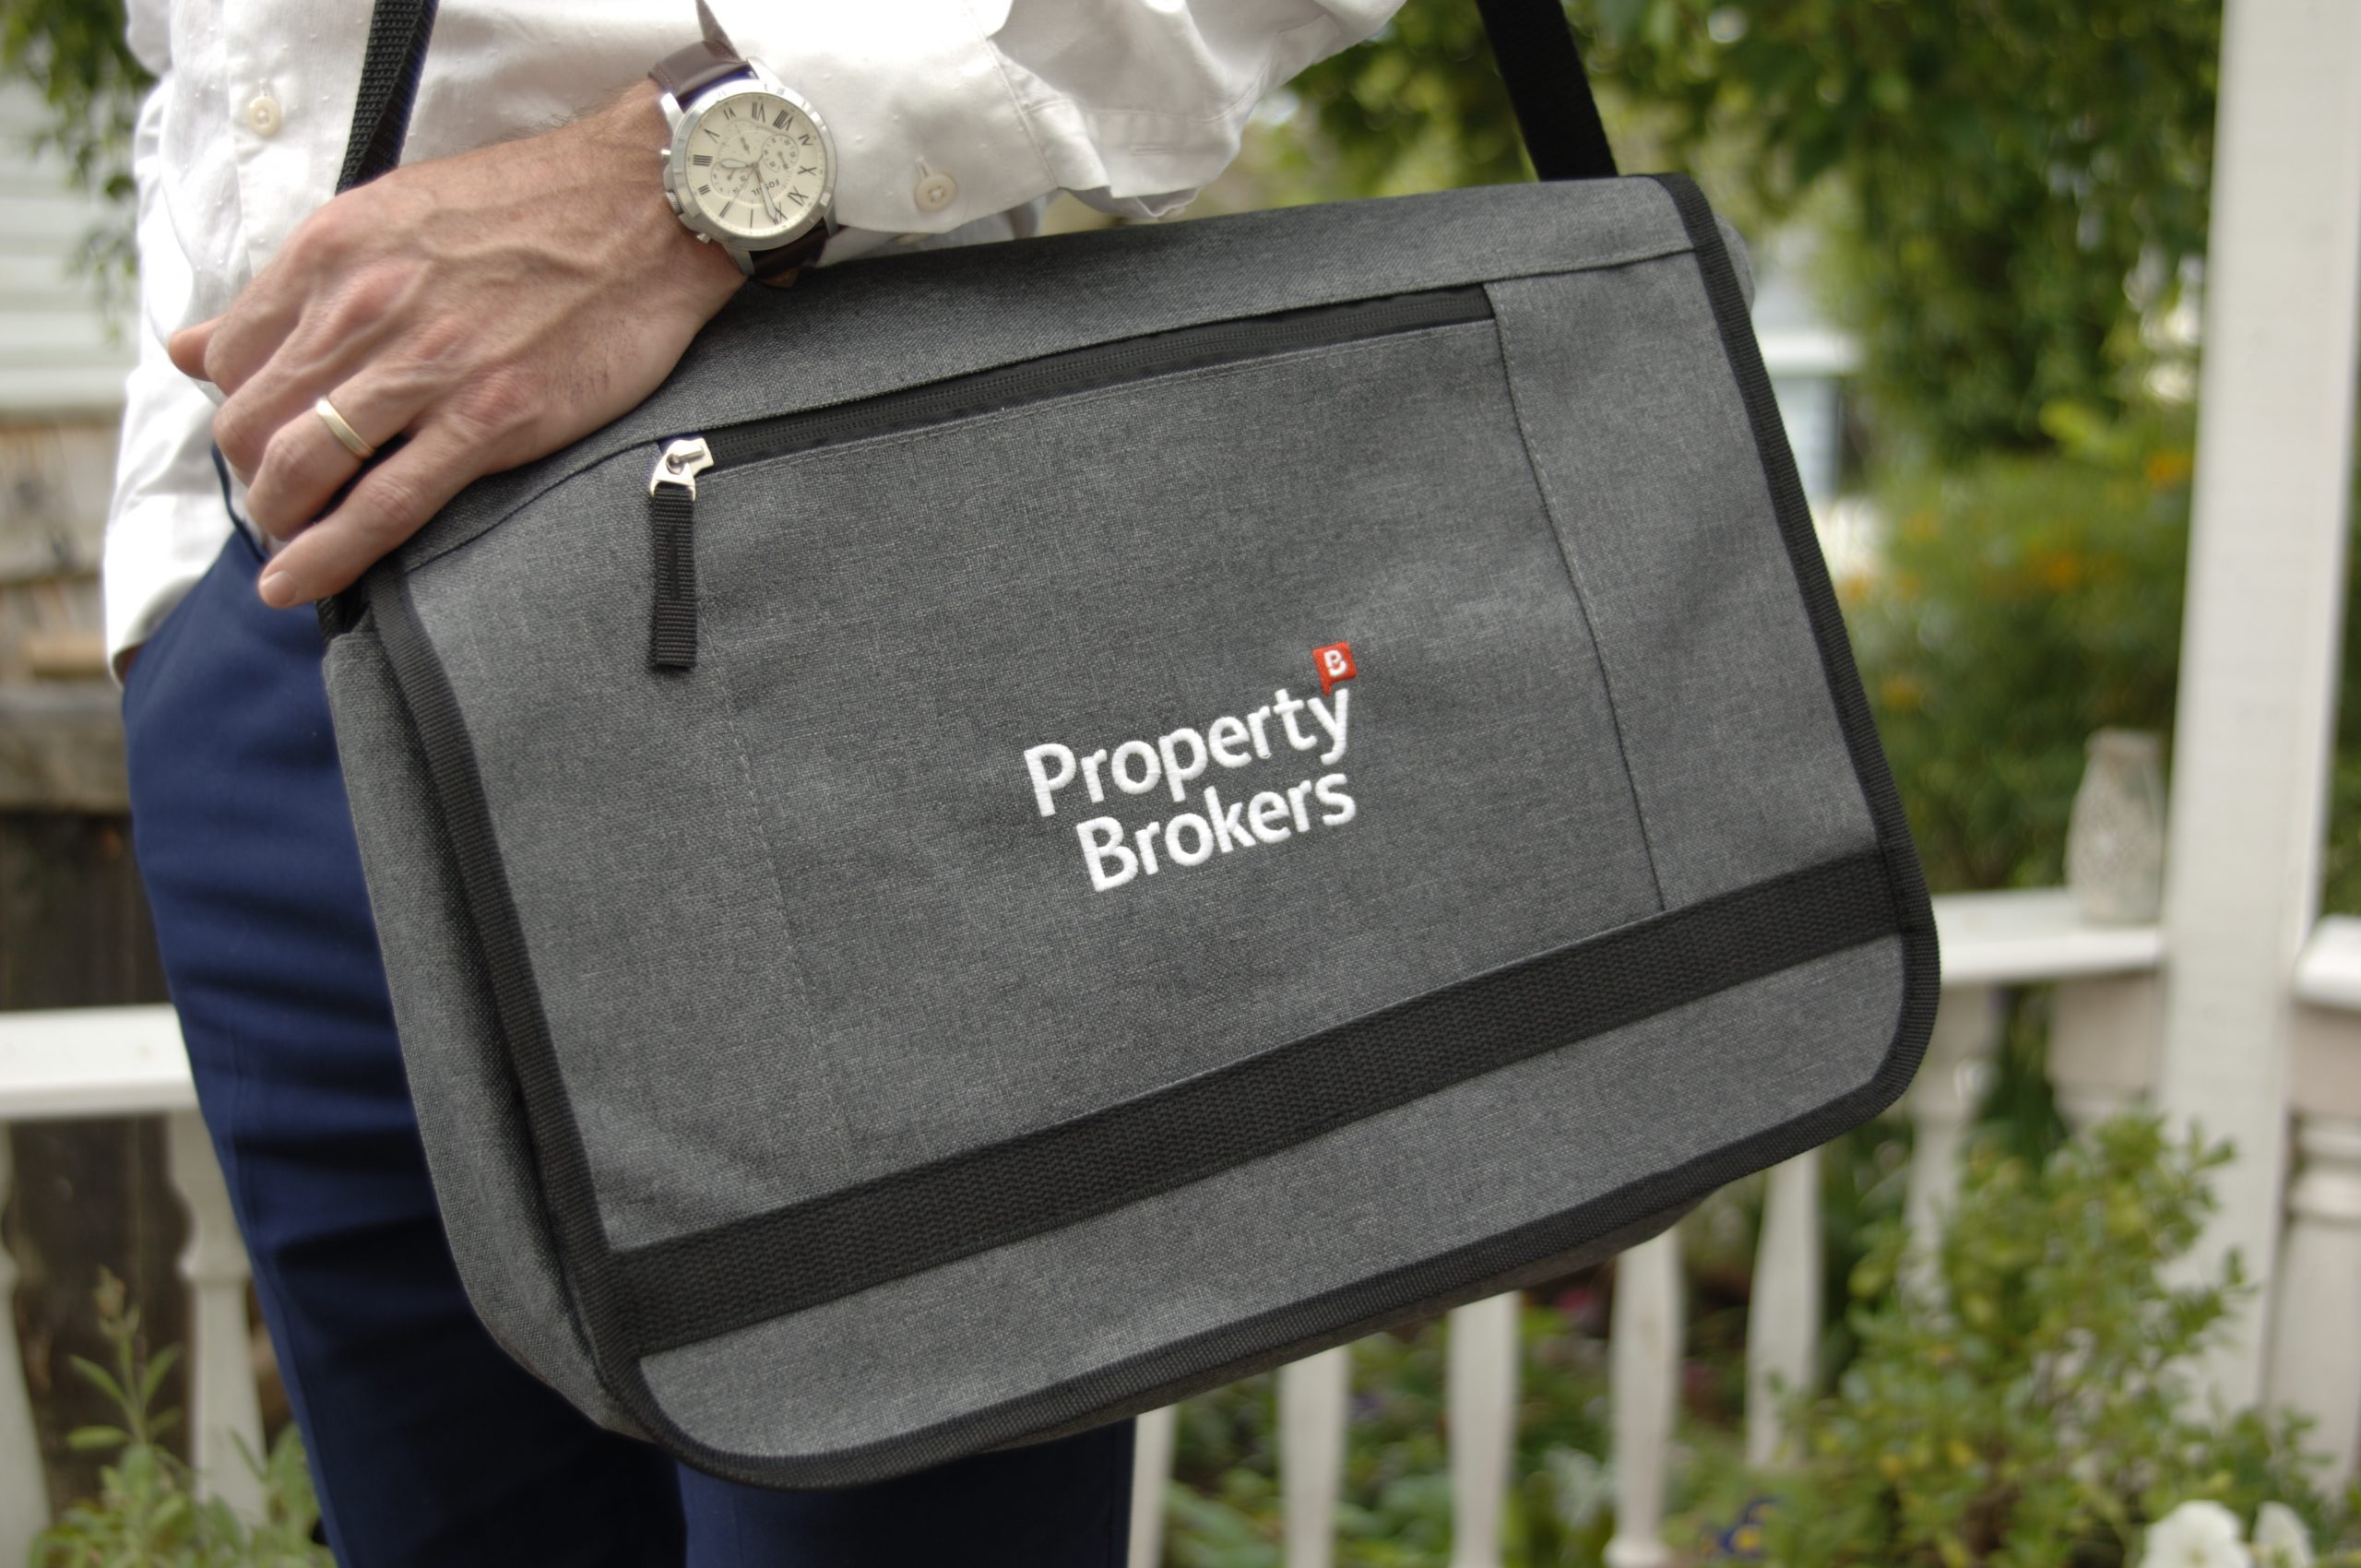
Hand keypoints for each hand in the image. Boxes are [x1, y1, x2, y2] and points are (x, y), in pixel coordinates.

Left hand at [168, 82, 741, 607]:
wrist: (647, 208)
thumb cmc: (532, 207)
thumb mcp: (388, 213)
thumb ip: (297, 284)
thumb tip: (192, 344)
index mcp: (332, 252)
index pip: (229, 357)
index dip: (235, 412)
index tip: (264, 442)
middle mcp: (363, 309)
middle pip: (251, 423)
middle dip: (250, 479)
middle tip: (278, 506)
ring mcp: (426, 369)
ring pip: (302, 467)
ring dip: (279, 522)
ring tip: (285, 551)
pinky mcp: (491, 419)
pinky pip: (385, 505)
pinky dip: (329, 554)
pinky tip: (300, 584)